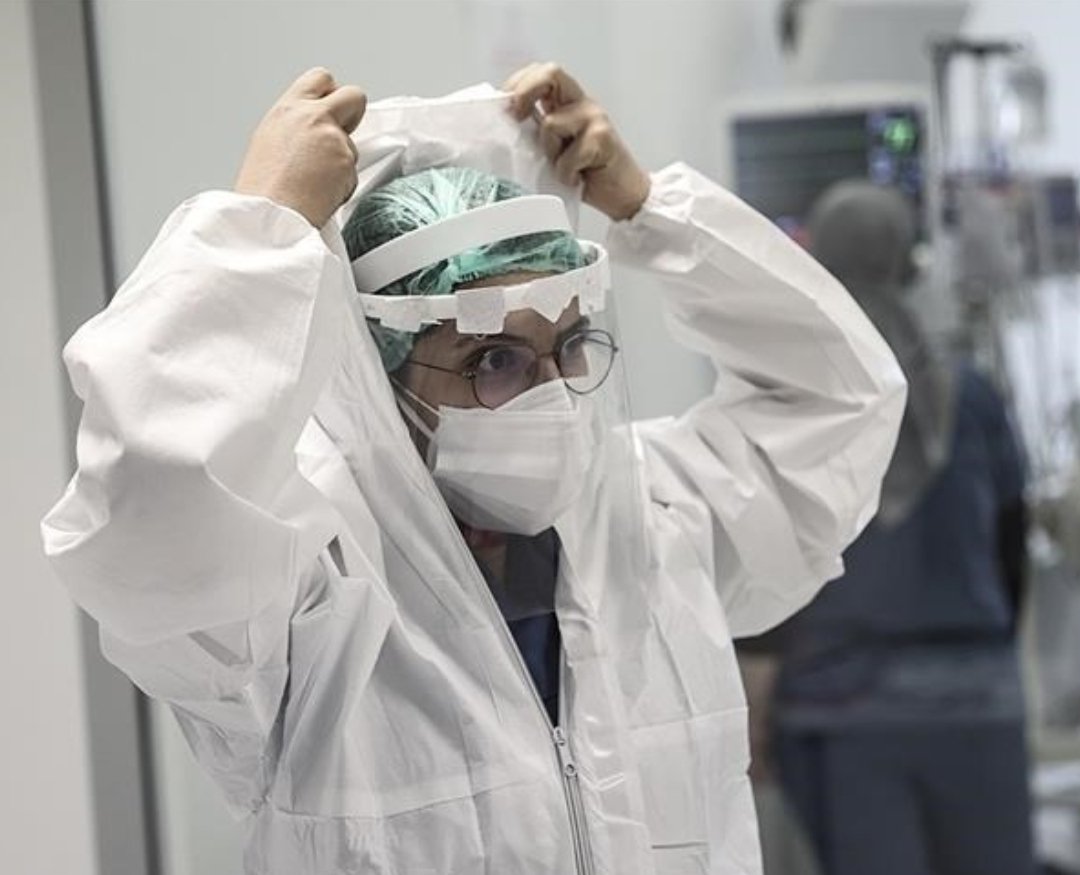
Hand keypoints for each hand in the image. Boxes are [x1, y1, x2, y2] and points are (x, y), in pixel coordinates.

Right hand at [234, 68, 365, 227]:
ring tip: (315, 182)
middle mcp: (313, 117)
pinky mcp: (346, 163)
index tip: (331, 110)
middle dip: (354, 113)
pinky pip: (352, 174)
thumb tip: (314, 131)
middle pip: (354, 96)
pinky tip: (321, 195)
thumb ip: (297, 128)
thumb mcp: (269, 141)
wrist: (269, 216)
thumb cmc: (263, 189)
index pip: (321, 78)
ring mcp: (333, 139)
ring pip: (352, 146)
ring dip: (341, 163)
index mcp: (288, 109)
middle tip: (340, 135)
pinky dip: (342, 186)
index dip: (332, 94)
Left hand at [503, 63, 649, 221]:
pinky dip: (566, 173)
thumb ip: (536, 131)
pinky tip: (576, 179)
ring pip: (551, 123)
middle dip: (526, 92)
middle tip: (517, 117)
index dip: (518, 84)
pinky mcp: (603, 140)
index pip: (540, 73)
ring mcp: (595, 119)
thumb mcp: (554, 148)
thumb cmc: (586, 173)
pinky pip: (568, 156)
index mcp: (568, 102)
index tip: (506, 109)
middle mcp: (582, 104)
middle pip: (550, 73)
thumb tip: (503, 126)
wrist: (623, 194)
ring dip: (549, 152)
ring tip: (562, 168)